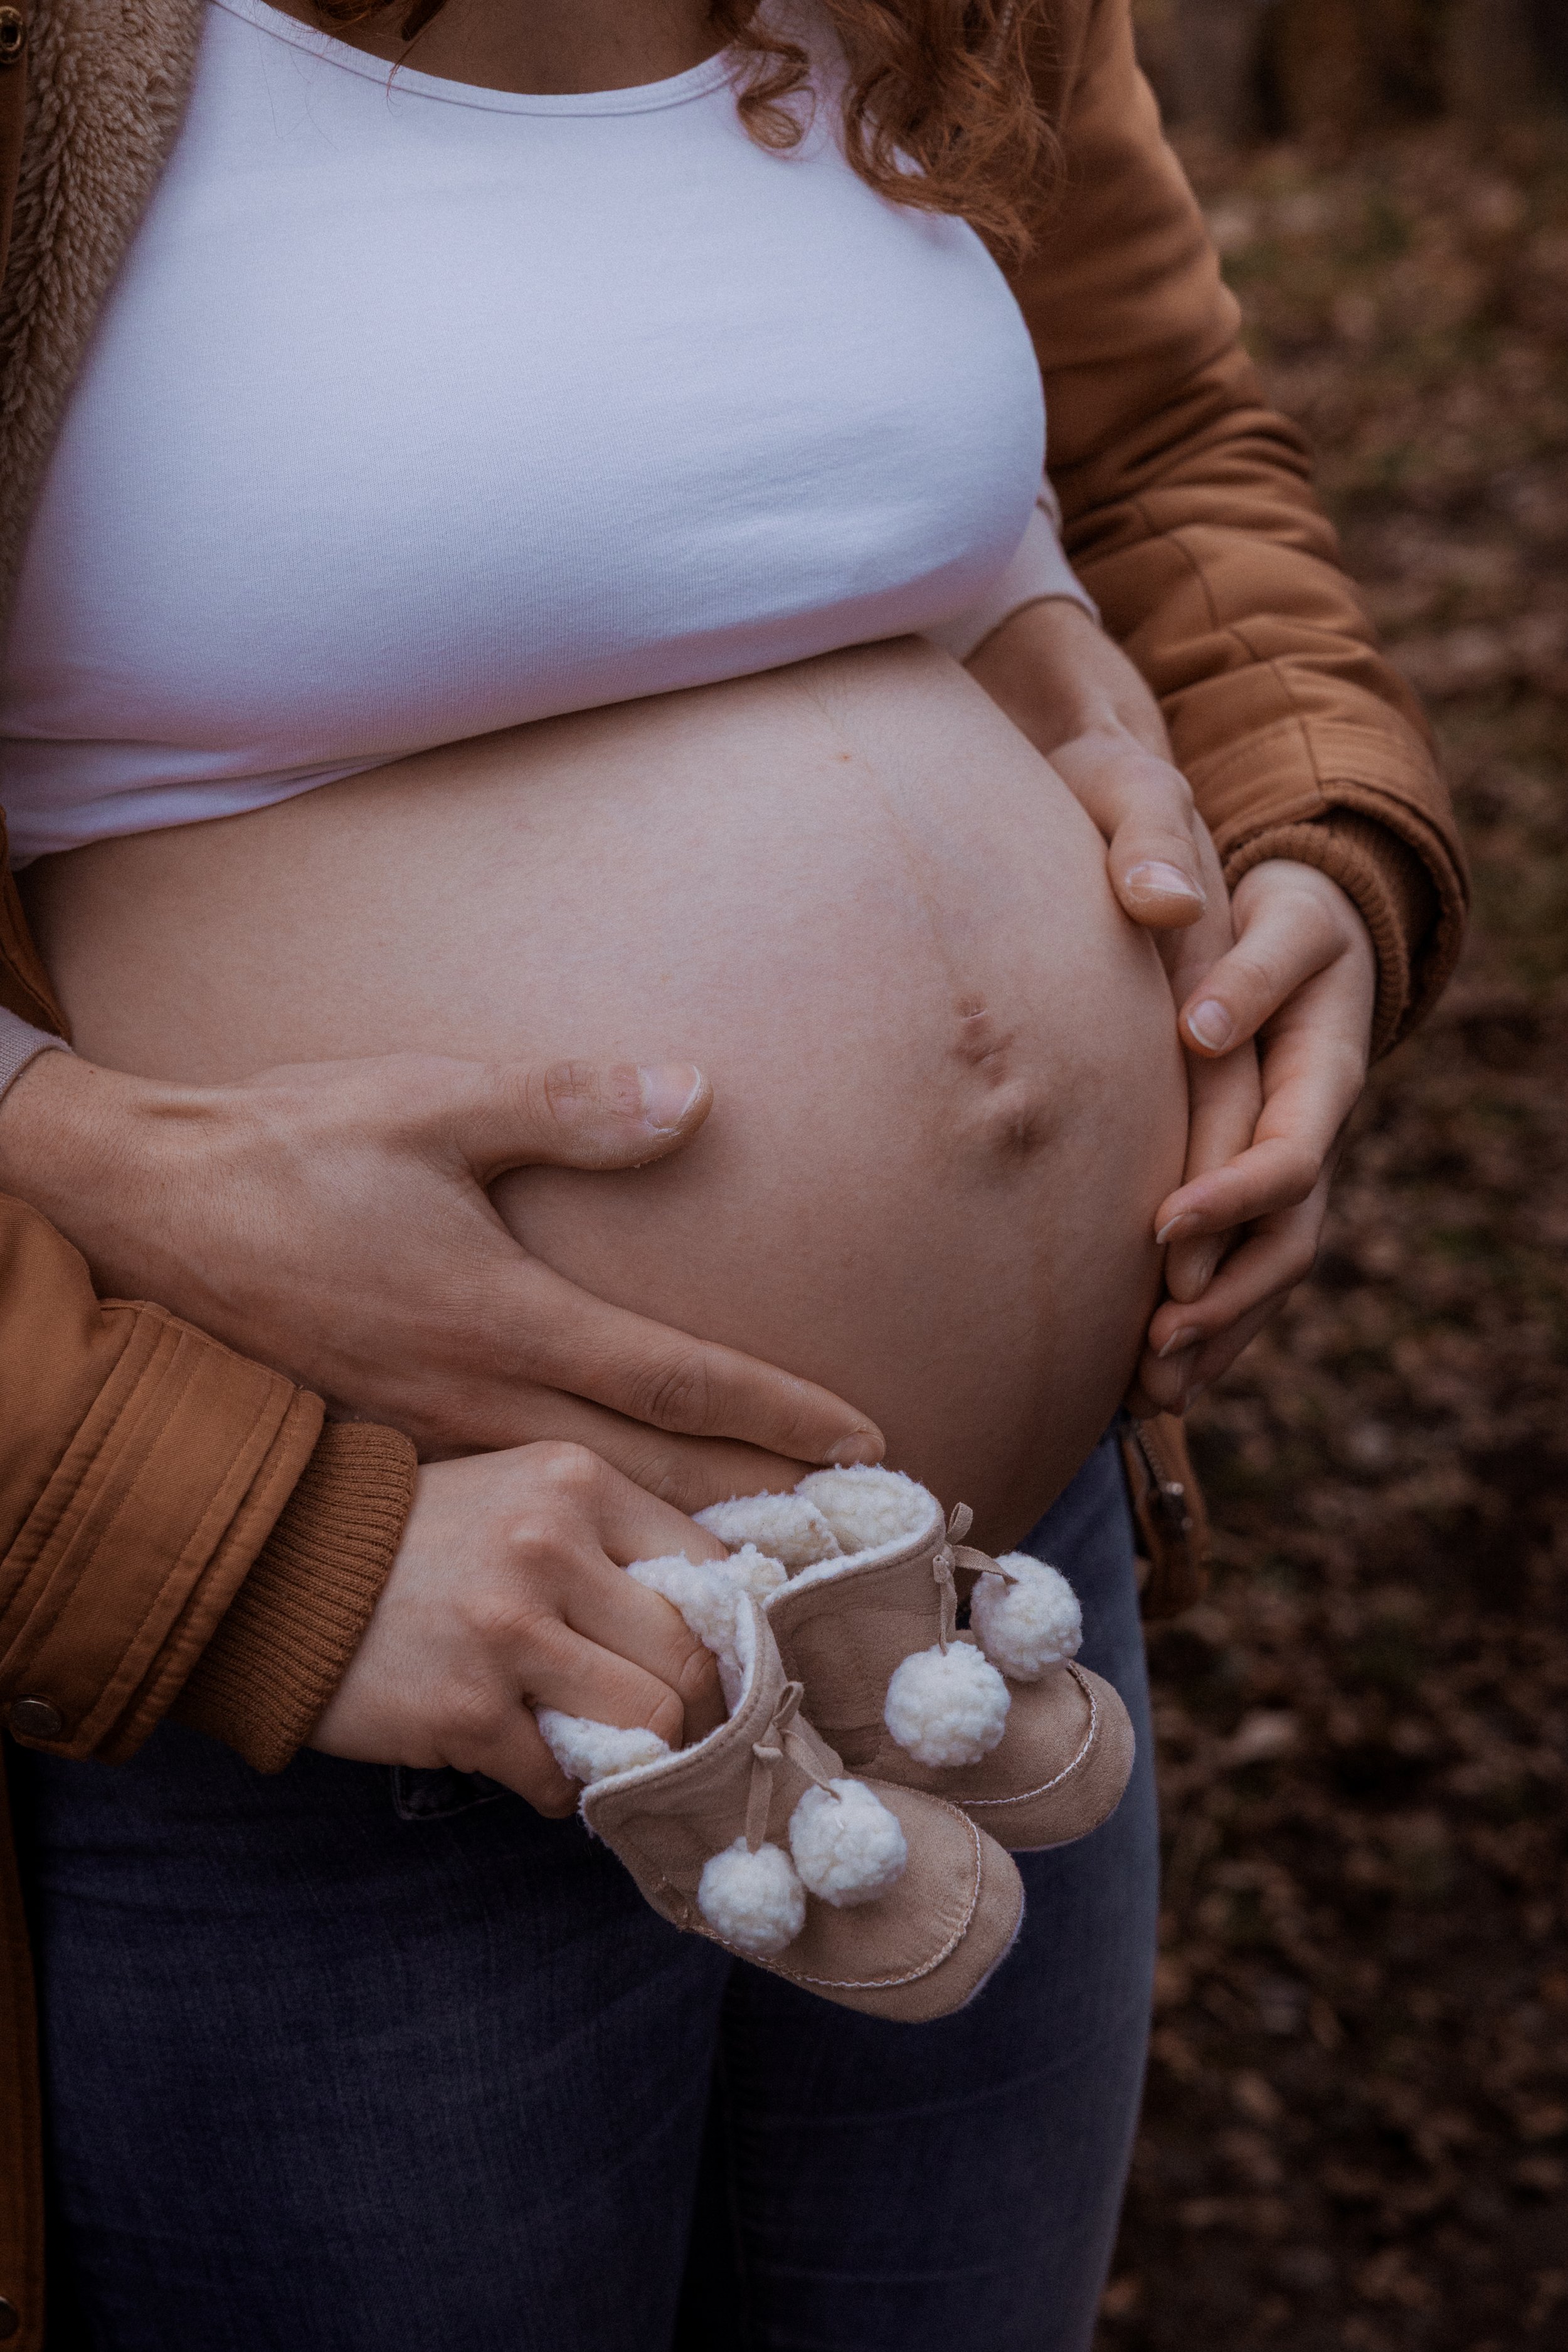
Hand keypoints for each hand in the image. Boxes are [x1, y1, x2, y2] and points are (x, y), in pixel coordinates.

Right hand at [0, 1050, 882, 1501]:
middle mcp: (473, 1395)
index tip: (864, 1443)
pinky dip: (580, 1547)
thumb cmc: (287, 1147)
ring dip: (673, 1541)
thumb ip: (568, 1106)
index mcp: (500, 1312)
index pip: (670, 1374)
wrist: (136, 1211)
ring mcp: (425, 1436)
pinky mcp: (382, 1446)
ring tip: (764, 1580)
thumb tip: (692, 1094)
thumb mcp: (429, 1103)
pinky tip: (614, 1569)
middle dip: (753, 1509)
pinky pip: (505, 1515)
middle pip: (644, 1473)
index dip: (775, 1412)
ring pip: (578, 1510)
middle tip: (848, 1551)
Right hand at [311, 1441, 730, 1813]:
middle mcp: (549, 1546)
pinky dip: (557, 1783)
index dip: (730, 1632)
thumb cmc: (420, 1537)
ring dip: (637, 1753)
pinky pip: (561, 1778)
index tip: (723, 1664)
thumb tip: (722, 1612)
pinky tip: (526, 1754)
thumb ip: (614, 1538)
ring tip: (604, 1741)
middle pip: (693, 1657)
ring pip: (648, 1724)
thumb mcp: (524, 1495)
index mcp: (577, 1481)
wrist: (279, 1571)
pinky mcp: (466, 1710)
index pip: (711, 1569)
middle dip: (698, 1708)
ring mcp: (507, 1631)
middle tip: (675, 1724)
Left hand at [1132, 859, 1375, 1410]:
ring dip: (1214, 1340)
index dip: (1231, 1200)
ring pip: (1265, 1278)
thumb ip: (1253, 970)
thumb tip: (1202, 1031)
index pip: (1287, 1162)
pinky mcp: (1255, 1194)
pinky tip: (1147, 1381)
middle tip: (1153, 1349)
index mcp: (1323, 1084)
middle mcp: (1312, 1144)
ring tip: (1149, 1395)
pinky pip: (1242, 1274)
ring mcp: (1288, 1177)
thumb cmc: (1287, 921)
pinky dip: (1206, 1331)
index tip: (1162, 1228)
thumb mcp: (1287, 922)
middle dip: (1224, 1304)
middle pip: (1285, 1246)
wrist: (1309, 936)